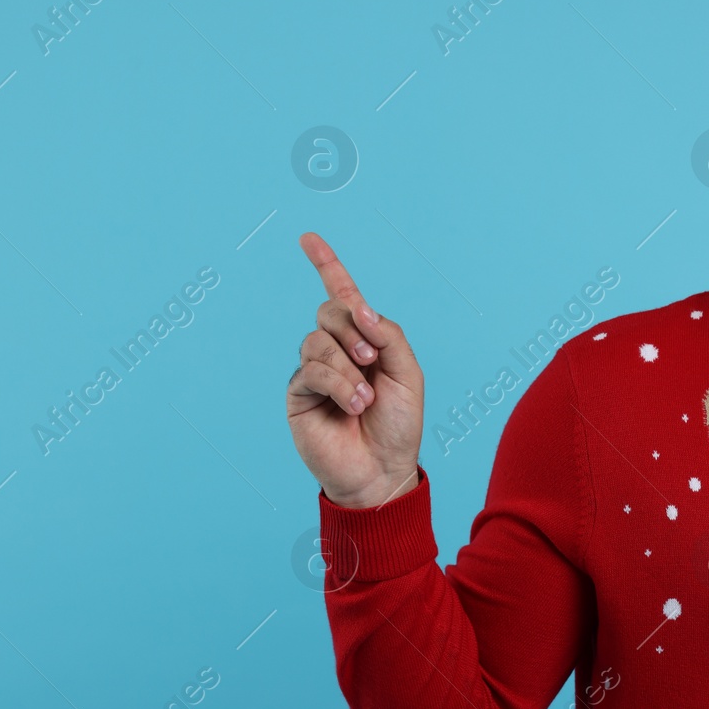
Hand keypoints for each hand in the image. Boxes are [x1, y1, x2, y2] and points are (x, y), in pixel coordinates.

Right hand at [286, 231, 423, 509]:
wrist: (383, 470)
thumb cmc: (399, 424)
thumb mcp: (408, 372)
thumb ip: (388, 334)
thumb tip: (358, 307)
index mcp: (363, 340)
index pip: (342, 295)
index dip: (326, 264)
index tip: (308, 238)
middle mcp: (335, 350)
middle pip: (330, 310)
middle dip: (352, 328)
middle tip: (371, 359)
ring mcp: (315, 371)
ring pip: (318, 339)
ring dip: (347, 366)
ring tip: (365, 398)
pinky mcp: (300, 394)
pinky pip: (312, 369)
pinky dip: (338, 384)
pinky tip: (353, 405)